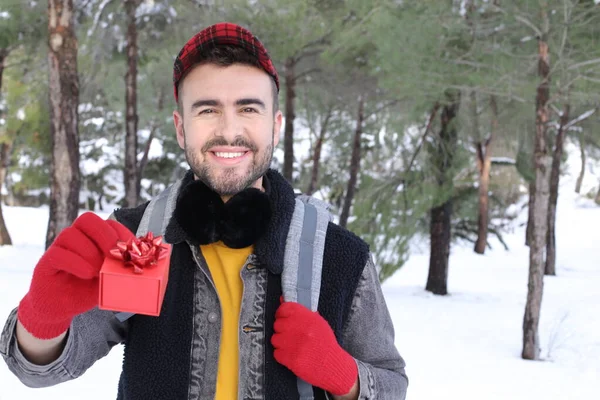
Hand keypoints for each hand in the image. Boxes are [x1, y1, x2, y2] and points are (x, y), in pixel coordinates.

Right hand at [18, 212, 133, 338]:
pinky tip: (87, 274)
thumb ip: (123, 271)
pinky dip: (75, 262)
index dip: (121, 233)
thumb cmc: (87, 290)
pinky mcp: (46, 263)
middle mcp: (75, 238)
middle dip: (105, 234)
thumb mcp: (110, 280)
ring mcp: (59, 248)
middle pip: (87, 219)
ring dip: (89, 252)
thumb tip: (147, 269)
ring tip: (98, 270)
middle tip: (114, 254)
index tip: (132, 249)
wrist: (59, 307)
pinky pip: (57, 254)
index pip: (108, 223)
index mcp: (93, 238)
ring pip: (70, 234)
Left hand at [271, 301, 357, 395]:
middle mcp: (299, 329)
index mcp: (307, 318)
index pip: (285, 308)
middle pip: (278, 324)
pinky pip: (276, 353)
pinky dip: (282, 355)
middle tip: (290, 335)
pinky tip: (292, 355)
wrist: (332, 365)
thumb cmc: (325, 343)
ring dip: (281, 342)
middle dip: (282, 330)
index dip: (281, 313)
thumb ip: (301, 313)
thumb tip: (282, 300)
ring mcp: (293, 344)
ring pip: (275, 339)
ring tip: (291, 346)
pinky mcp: (290, 358)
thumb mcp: (318, 323)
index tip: (282, 317)